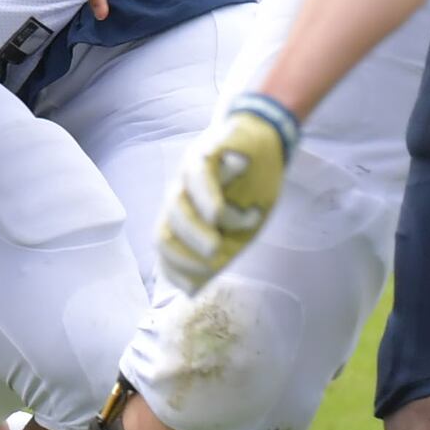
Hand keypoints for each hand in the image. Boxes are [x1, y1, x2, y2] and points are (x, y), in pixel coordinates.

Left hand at [160, 91, 298, 287]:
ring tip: (217, 246)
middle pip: (163, 232)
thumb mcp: (241, 229)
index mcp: (185, 218)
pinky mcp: (205, 151)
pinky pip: (198, 176)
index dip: (173, 269)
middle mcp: (180, 196)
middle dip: (181, 256)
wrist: (266, 140)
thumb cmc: (251, 189)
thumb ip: (221, 253)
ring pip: (177, 207)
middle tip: (209, 266)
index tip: (191, 287)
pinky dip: (206, 198)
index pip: (165, 248)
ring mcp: (189, 174)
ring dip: (195, 232)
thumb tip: (192, 289)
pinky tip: (217, 213)